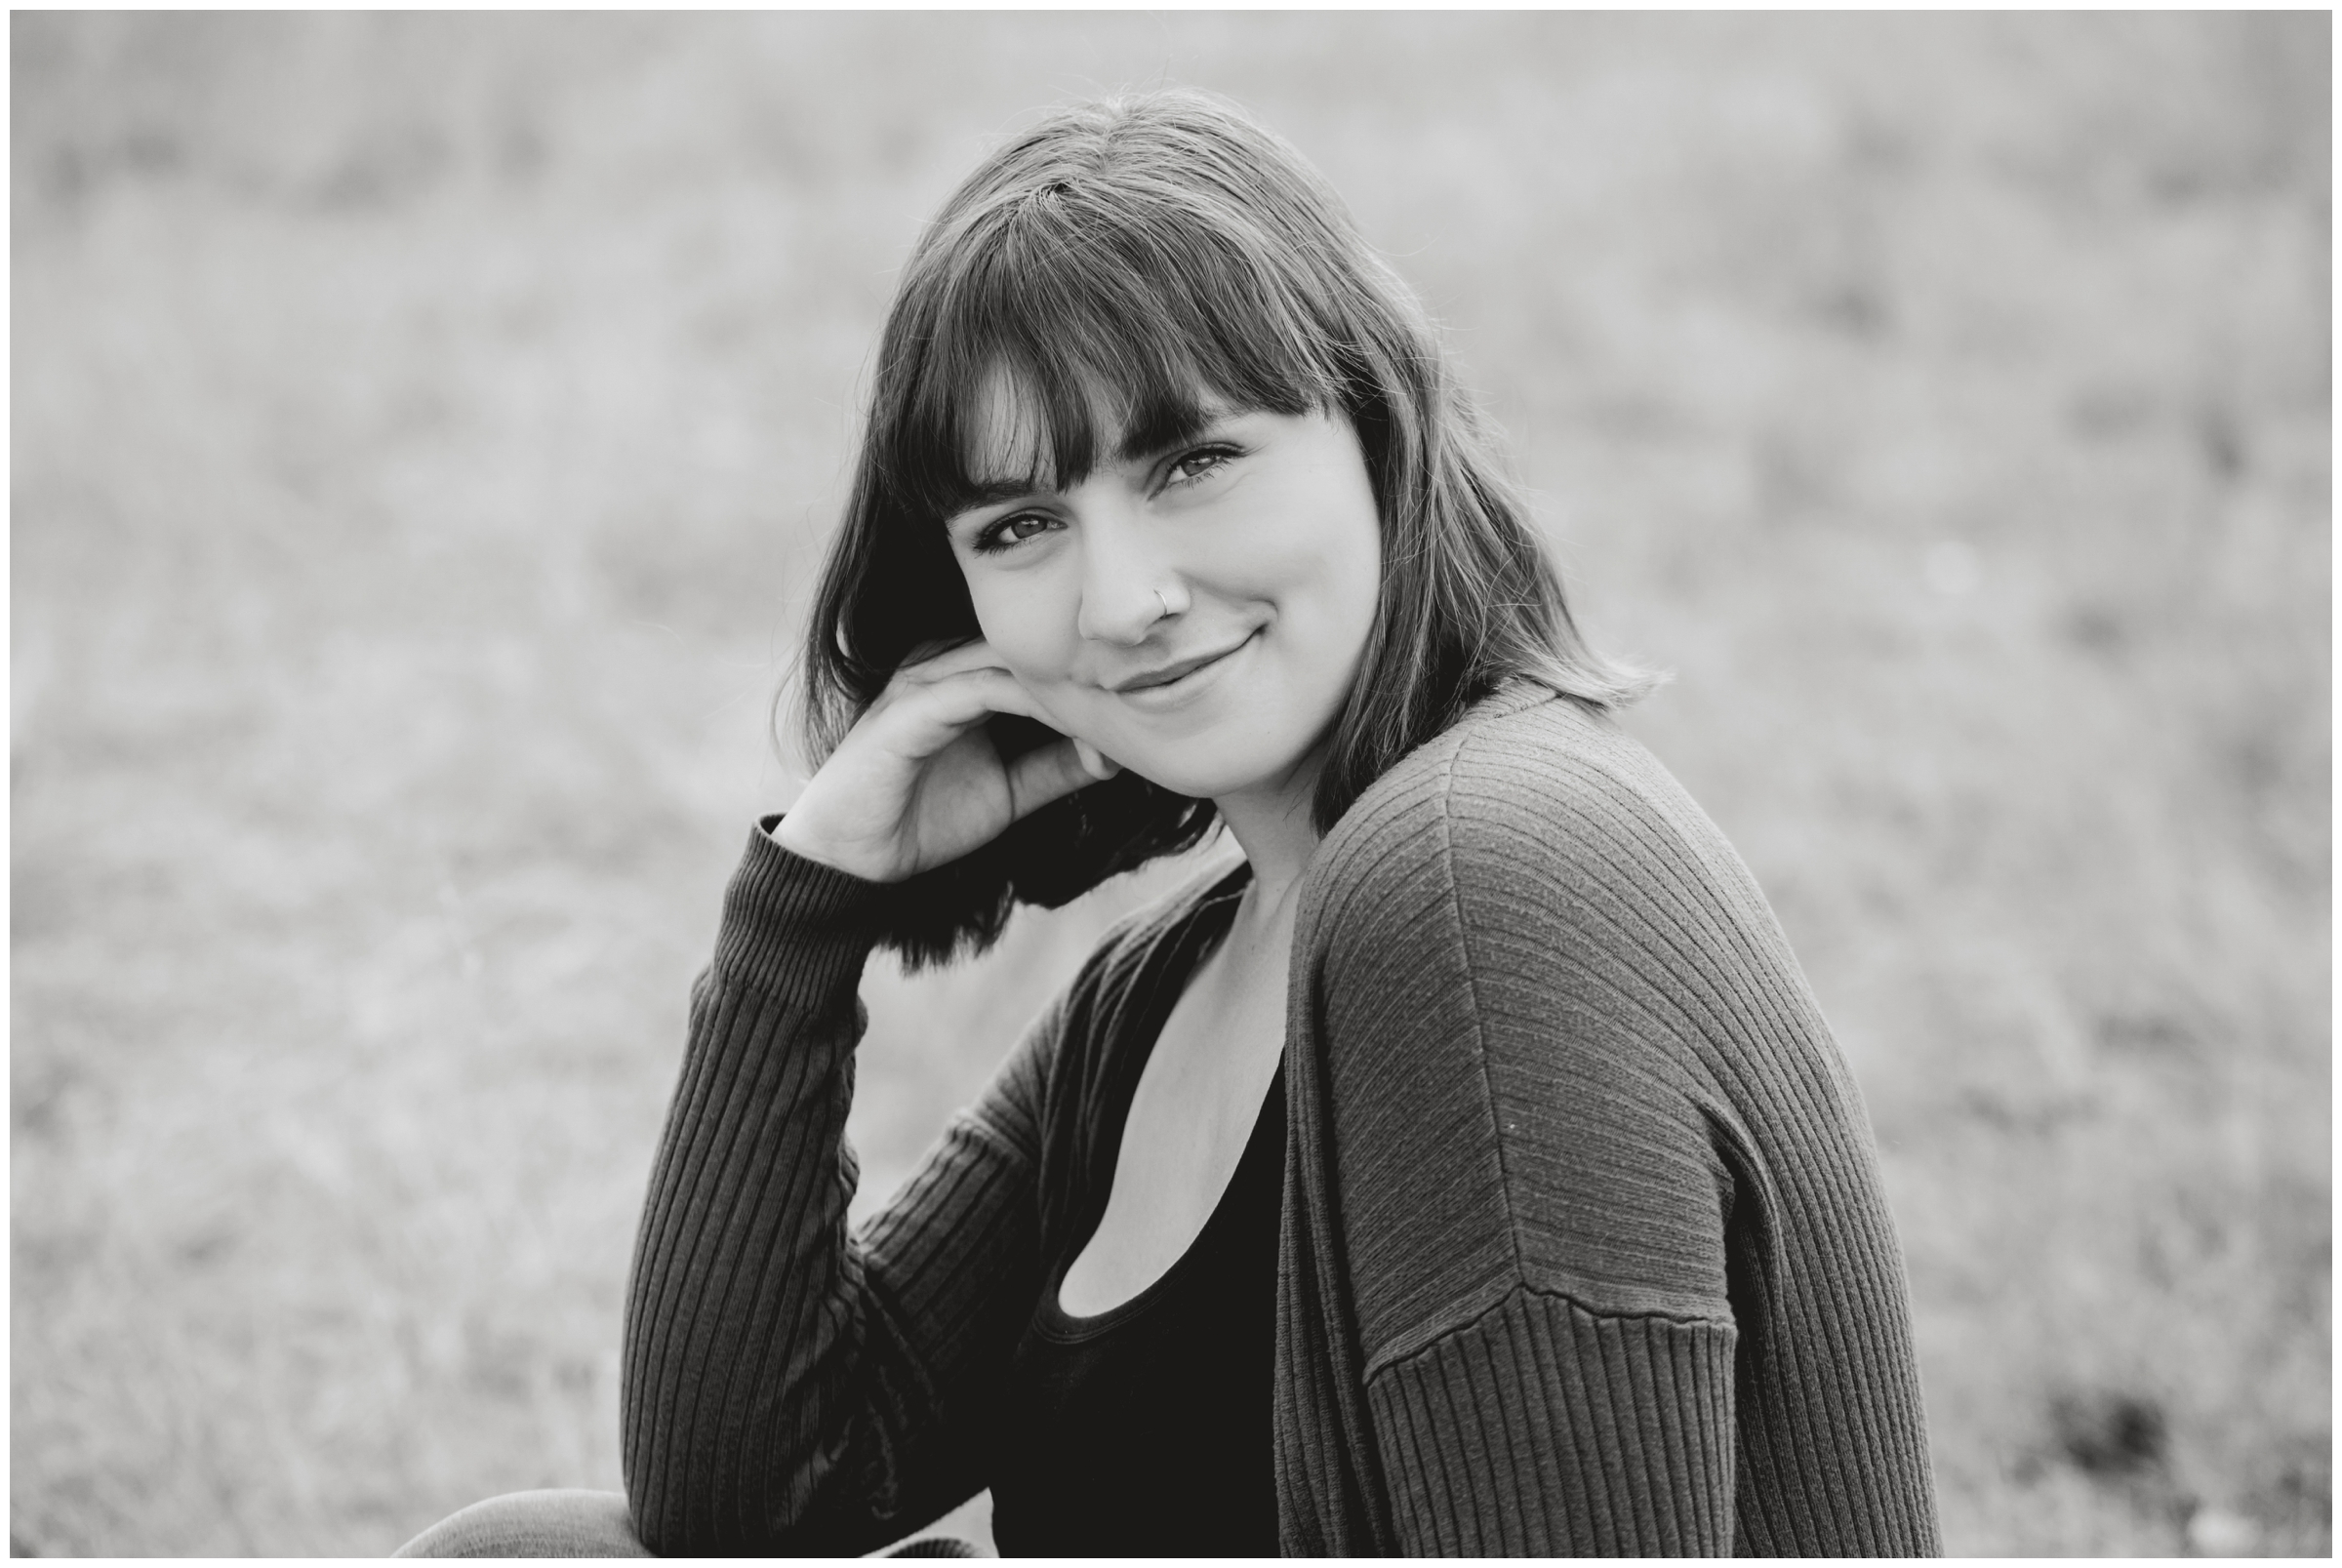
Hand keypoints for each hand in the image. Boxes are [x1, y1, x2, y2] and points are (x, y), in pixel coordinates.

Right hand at [774, 640, 1120, 882]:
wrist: (850, 861)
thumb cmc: (922, 820)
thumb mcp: (1009, 792)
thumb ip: (1055, 768)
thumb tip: (1116, 754)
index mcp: (965, 676)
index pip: (1040, 656)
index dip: (1094, 682)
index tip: (1144, 715)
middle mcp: (944, 664)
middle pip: (1033, 647)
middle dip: (1090, 676)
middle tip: (1144, 702)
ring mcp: (925, 679)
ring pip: (1014, 661)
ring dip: (1070, 688)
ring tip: (1118, 713)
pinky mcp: (912, 706)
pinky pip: (984, 688)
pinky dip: (1034, 703)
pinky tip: (1074, 724)